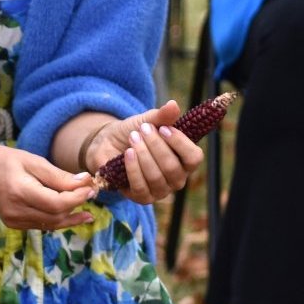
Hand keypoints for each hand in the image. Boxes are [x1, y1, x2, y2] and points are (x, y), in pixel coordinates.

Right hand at [0, 145, 99, 230]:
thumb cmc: (6, 159)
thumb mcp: (33, 161)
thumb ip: (59, 176)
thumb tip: (85, 182)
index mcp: (21, 192)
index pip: (57, 203)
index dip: (77, 198)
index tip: (91, 188)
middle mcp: (16, 211)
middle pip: (56, 216)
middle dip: (76, 207)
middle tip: (92, 196)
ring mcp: (13, 220)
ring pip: (50, 224)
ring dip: (70, 217)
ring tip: (87, 213)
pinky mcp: (13, 223)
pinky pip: (41, 224)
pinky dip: (56, 219)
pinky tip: (68, 214)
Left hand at [82, 100, 205, 204]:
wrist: (109, 144)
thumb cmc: (135, 133)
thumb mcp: (147, 121)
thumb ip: (162, 116)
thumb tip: (173, 105)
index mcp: (184, 160)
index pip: (194, 158)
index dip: (181, 143)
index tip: (164, 128)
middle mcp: (177, 178)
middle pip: (173, 168)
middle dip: (156, 146)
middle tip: (143, 130)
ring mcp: (160, 191)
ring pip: (157, 178)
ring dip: (143, 155)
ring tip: (133, 138)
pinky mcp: (142, 198)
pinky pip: (141, 187)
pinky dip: (133, 169)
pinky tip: (128, 154)